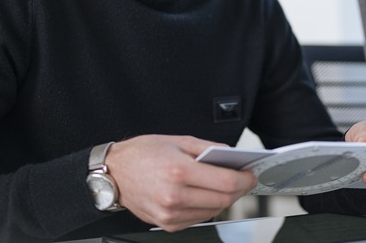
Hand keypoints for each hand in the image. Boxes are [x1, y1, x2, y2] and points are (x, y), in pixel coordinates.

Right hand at [105, 135, 255, 231]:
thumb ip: (208, 149)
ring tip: (226, 184)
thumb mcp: (177, 141)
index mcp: (178, 171)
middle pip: (224, 199)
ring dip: (225, 198)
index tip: (251, 173)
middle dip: (240, 189)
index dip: (245, 179)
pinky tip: (206, 194)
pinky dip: (208, 206)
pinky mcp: (168, 224)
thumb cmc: (142, 154)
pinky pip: (199, 218)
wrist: (113, 174)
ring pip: (214, 211)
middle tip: (244, 178)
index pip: (226, 182)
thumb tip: (231, 157)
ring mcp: (171, 214)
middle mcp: (174, 196)